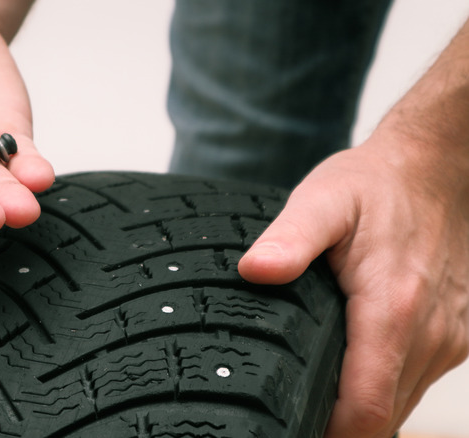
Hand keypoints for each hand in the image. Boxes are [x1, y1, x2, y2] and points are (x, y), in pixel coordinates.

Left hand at [238, 135, 468, 436]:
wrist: (434, 166)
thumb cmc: (372, 184)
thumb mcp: (322, 201)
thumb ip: (289, 240)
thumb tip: (254, 270)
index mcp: (394, 308)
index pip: (366, 409)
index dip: (327, 435)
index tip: (288, 430)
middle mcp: (432, 333)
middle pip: (383, 416)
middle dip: (336, 428)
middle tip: (287, 415)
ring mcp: (451, 336)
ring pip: (402, 403)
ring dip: (361, 410)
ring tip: (310, 397)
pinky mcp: (456, 333)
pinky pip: (416, 380)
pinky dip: (384, 387)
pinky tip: (348, 371)